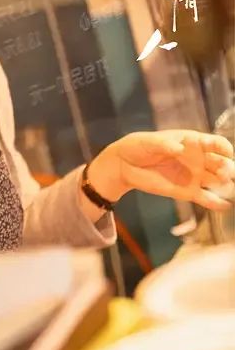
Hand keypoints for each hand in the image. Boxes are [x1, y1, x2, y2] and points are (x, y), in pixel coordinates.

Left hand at [89, 130, 234, 210]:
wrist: (125, 165)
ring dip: (228, 187)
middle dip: (229, 169)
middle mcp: (199, 159)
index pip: (217, 143)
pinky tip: (225, 207)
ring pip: (219, 182)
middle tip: (225, 175)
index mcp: (193, 142)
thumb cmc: (138, 146)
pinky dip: (218, 204)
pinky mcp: (188, 192)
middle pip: (223, 164)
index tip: (226, 153)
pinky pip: (207, 199)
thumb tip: (179, 149)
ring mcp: (196, 176)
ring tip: (227, 191)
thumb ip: (163, 145)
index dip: (224, 148)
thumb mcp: (148, 142)